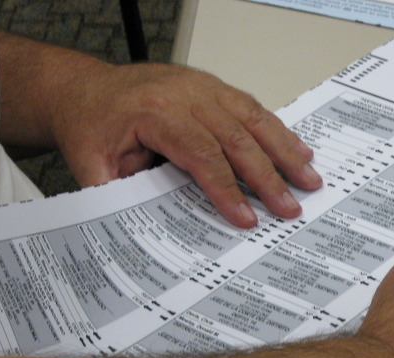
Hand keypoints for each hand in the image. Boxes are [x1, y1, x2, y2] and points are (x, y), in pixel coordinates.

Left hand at [52, 63, 321, 227]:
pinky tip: (297, 148)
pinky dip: (277, 130)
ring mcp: (202, 87)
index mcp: (154, 113)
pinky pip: (252, 107)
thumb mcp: (89, 164)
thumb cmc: (91, 122)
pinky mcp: (212, 88)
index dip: (227, 189)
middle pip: (236, 137)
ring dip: (284, 150)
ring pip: (253, 118)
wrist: (85, 87)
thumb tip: (148, 235)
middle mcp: (185, 95)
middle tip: (290, 206)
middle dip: (268, 176)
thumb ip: (118, 197)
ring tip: (309, 177)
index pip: (201, 155)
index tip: (247, 218)